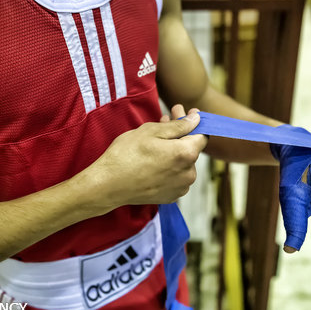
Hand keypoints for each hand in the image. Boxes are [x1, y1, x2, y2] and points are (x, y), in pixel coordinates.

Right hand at [89, 109, 207, 207]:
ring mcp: (180, 187)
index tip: (184, 113)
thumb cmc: (126, 155)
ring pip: (183, 163)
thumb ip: (178, 126)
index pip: (203, 135)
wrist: (108, 185)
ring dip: (174, 149)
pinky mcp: (171, 196)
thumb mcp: (151, 131)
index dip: (194, 122)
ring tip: (157, 139)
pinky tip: (155, 158)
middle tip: (166, 119)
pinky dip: (169, 165)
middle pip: (191, 149)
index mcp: (186, 154)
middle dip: (181, 133)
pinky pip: (176, 176)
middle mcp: (188, 173)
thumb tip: (196, 120)